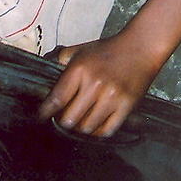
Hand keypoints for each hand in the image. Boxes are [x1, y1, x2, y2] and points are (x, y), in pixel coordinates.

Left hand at [39, 33, 159, 136]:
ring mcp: (111, 97)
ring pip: (87, 127)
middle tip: (62, 120)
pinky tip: (94, 126)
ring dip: (80, 128)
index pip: (57, 98)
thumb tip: (47, 74)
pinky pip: (107, 130)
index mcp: (80, 70)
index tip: (40, 117)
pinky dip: (97, 132)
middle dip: (63, 122)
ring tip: (78, 123)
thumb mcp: (81, 50)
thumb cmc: (109, 50)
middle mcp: (94, 85)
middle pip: (70, 118)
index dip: (46, 112)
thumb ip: (62, 61)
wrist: (140, 48)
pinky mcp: (126, 106)